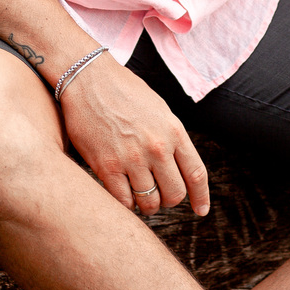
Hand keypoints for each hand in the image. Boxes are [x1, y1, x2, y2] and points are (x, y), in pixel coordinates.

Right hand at [58, 53, 209, 216]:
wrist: (88, 78)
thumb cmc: (123, 91)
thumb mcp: (159, 110)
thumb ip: (171, 138)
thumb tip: (178, 167)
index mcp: (173, 131)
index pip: (196, 174)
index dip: (201, 197)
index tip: (200, 210)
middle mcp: (156, 147)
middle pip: (174, 193)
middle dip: (168, 199)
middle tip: (158, 194)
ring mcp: (132, 158)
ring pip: (149, 202)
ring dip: (147, 205)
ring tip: (140, 196)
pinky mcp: (106, 166)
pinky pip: (123, 201)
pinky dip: (126, 204)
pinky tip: (123, 195)